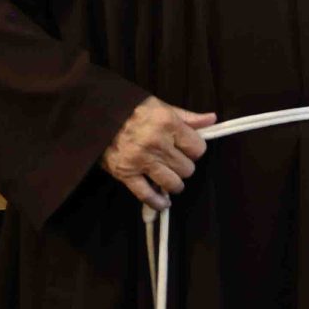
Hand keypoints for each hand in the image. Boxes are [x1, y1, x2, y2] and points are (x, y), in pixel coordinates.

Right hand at [102, 97, 217, 210]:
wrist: (96, 116)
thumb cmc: (131, 110)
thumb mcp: (161, 106)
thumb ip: (188, 117)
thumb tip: (212, 120)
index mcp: (168, 124)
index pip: (198, 148)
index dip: (194, 150)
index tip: (186, 148)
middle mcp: (157, 143)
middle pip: (188, 168)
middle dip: (183, 166)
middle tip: (174, 161)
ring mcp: (141, 160)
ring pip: (173, 184)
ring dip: (174, 183)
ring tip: (169, 178)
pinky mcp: (125, 174)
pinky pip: (147, 195)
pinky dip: (157, 202)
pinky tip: (163, 201)